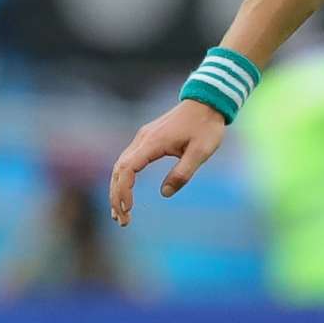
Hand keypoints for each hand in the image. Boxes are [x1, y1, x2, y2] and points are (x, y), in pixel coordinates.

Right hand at [109, 100, 228, 224]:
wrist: (207, 102)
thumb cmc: (206, 127)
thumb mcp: (201, 152)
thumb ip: (183, 173)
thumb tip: (165, 194)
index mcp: (153, 142)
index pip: (128, 169)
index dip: (124, 191)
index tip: (128, 209)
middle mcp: (143, 139)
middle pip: (119, 170)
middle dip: (116, 196)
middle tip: (122, 221)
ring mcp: (143, 138)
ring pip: (120, 166)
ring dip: (117, 189)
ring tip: (119, 213)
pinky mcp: (147, 139)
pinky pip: (128, 161)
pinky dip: (123, 179)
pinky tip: (125, 193)